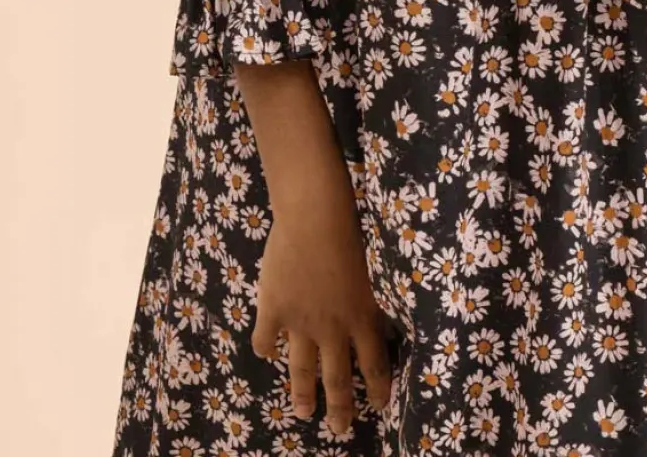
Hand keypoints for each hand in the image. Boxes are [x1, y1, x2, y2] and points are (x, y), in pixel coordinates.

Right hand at [252, 147, 393, 433]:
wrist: (315, 216)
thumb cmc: (352, 231)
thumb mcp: (375, 269)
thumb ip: (373, 298)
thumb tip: (380, 318)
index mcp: (363, 317)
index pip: (375, 364)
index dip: (379, 388)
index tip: (381, 406)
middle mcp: (333, 329)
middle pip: (338, 378)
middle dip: (340, 408)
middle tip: (340, 429)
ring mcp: (301, 323)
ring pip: (302, 370)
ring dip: (303, 395)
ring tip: (303, 413)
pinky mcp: (274, 310)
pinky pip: (266, 339)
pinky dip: (266, 348)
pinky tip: (267, 353)